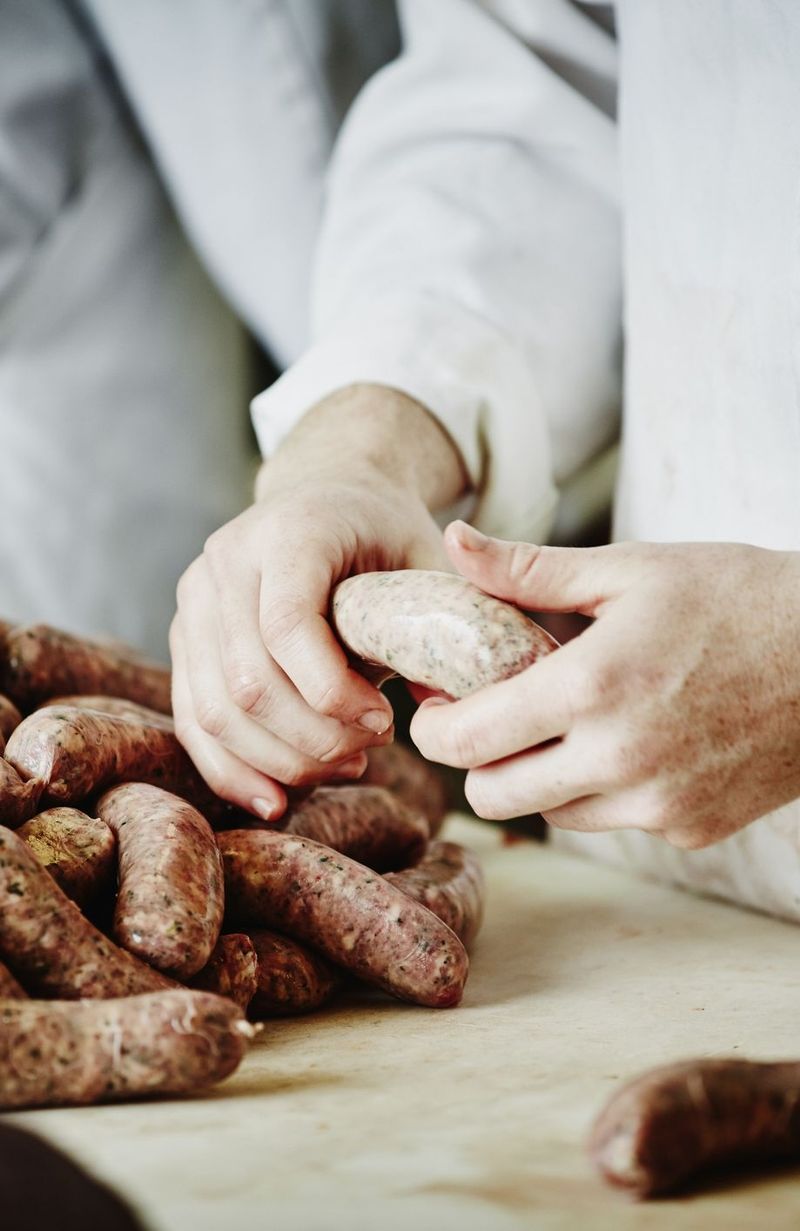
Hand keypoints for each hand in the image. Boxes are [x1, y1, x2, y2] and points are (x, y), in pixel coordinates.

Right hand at [171, 386, 465, 819]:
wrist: (328, 494)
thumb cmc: (384, 532)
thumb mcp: (425, 560)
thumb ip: (442, 621)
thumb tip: (446, 710)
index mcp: (288, 530)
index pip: (287, 625)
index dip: (332, 692)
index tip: (385, 722)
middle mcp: (226, 561)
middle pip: (248, 679)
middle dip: (312, 738)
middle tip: (369, 753)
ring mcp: (195, 602)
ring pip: (215, 710)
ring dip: (280, 760)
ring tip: (342, 769)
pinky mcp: (186, 640)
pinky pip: (193, 721)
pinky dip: (232, 770)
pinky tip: (278, 799)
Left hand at [410, 522, 799, 848]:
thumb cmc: (737, 597)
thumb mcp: (630, 570)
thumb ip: (530, 570)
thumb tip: (455, 540)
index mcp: (592, 689)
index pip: (467, 741)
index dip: (433, 727)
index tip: (435, 706)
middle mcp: (619, 761)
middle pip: (494, 796)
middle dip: (477, 760)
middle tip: (492, 717)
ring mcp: (658, 805)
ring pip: (551, 813)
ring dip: (540, 774)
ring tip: (567, 720)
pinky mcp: (691, 828)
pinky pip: (613, 821)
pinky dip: (602, 788)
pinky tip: (630, 739)